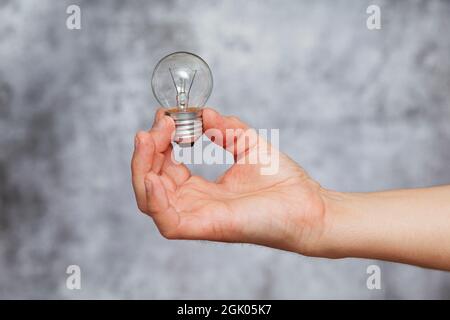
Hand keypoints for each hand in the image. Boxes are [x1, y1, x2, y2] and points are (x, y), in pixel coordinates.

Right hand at [131, 108, 329, 255]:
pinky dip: (154, 199)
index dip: (158, 142)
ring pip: (149, 200)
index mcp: (202, 189)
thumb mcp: (249, 144)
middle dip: (147, 150)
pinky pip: (166, 221)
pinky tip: (155, 176)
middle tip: (160, 124)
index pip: (164, 168)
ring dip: (143, 168)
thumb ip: (225, 128)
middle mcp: (195, 203)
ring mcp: (198, 217)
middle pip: (150, 182)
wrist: (309, 205)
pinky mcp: (206, 228)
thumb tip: (203, 112)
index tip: (166, 117)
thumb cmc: (283, 182)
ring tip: (150, 139)